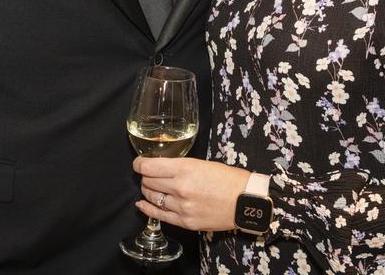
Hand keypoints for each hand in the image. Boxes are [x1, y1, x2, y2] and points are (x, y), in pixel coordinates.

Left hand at [133, 156, 249, 231]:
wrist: (246, 201)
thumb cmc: (228, 179)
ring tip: (151, 187)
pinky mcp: (186, 222)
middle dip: (145, 177)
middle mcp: (180, 187)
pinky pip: (160, 215)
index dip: (139, 164)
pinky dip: (148, 209)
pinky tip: (142, 204)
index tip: (139, 163)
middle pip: (148, 181)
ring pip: (152, 197)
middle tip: (148, 175)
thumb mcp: (202, 163)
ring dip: (148, 191)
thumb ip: (180, 166)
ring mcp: (182, 206)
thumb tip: (161, 167)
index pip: (149, 166)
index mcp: (185, 168)